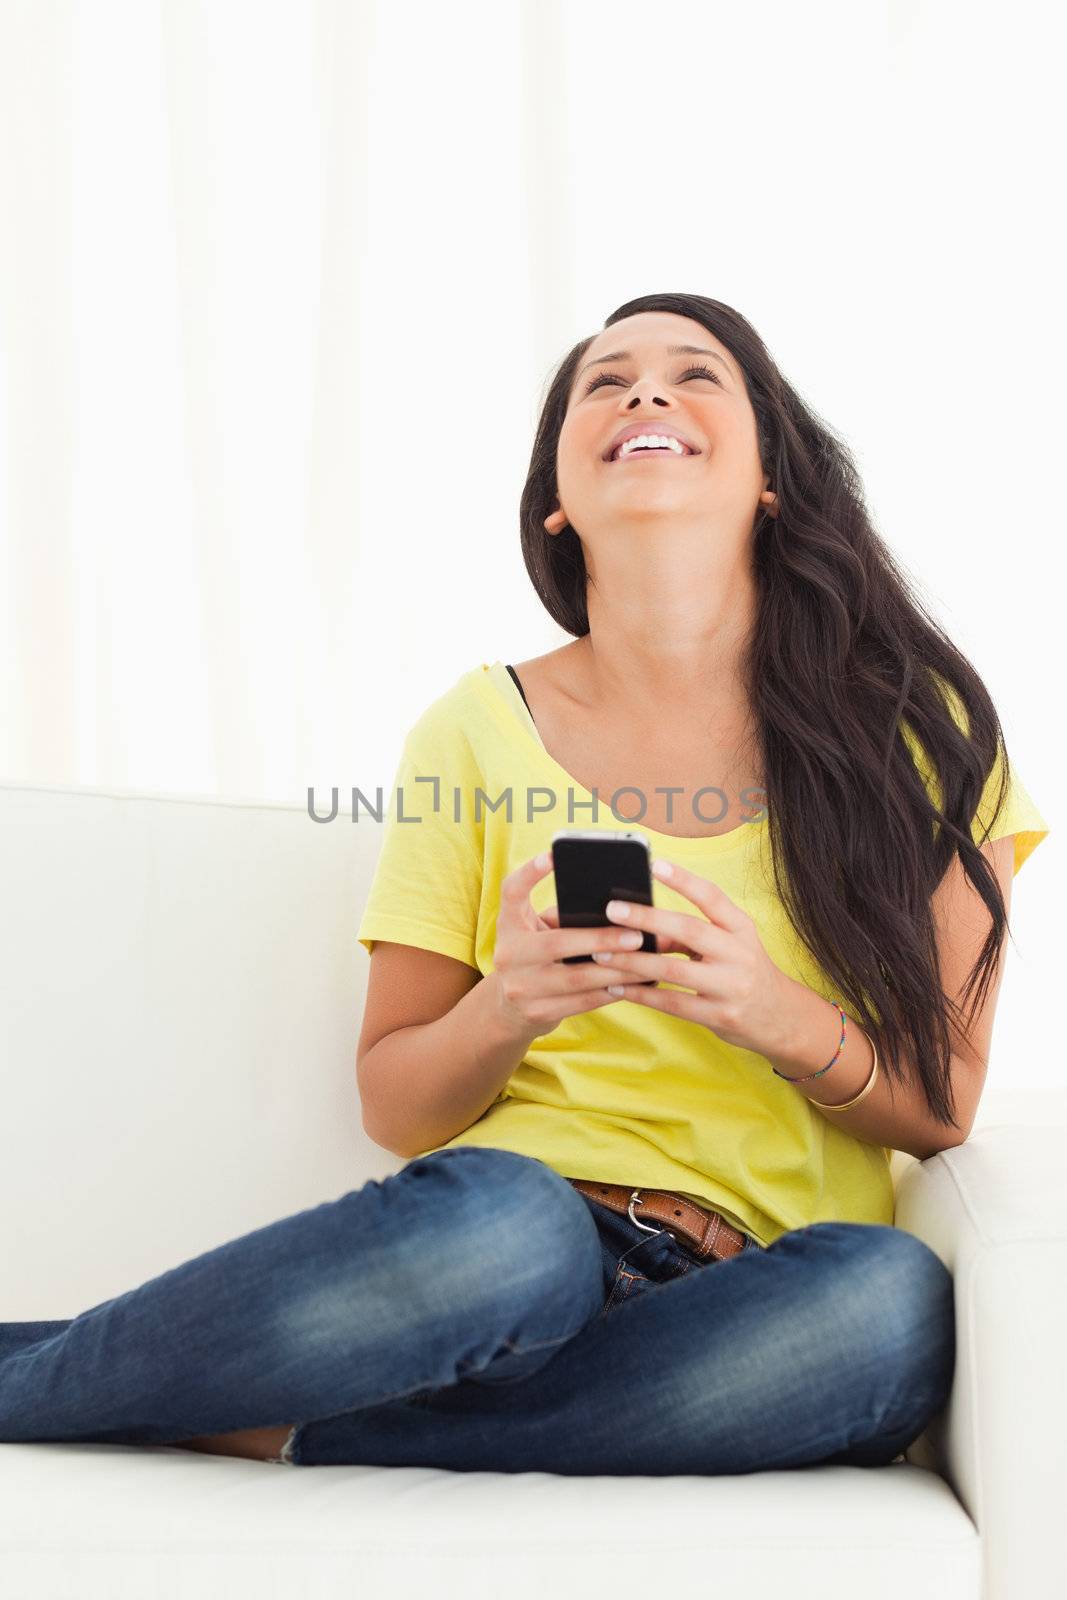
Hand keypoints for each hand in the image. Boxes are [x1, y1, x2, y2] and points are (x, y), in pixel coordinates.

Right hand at [490, 849, 643, 1041]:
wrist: (508, 1009)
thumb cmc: (535, 957)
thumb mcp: (536, 932)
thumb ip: (563, 919)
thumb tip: (616, 911)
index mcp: (509, 925)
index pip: (512, 892)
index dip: (529, 873)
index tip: (552, 855)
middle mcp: (508, 954)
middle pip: (557, 943)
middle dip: (601, 939)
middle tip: (637, 936)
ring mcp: (520, 987)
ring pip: (576, 979)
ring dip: (617, 970)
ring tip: (648, 962)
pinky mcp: (537, 1013)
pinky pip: (582, 1003)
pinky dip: (611, 992)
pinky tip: (635, 984)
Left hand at [586, 857, 791, 1053]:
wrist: (781, 1018)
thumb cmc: (743, 972)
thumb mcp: (727, 946)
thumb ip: (689, 936)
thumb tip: (642, 928)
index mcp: (741, 928)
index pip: (712, 897)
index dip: (683, 880)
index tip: (654, 864)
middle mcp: (739, 953)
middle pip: (689, 930)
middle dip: (648, 919)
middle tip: (612, 910)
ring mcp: (731, 987)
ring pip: (674, 971)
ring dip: (634, 962)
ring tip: (602, 955)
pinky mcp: (720, 1016)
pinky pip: (673, 1004)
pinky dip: (642, 995)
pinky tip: (616, 988)